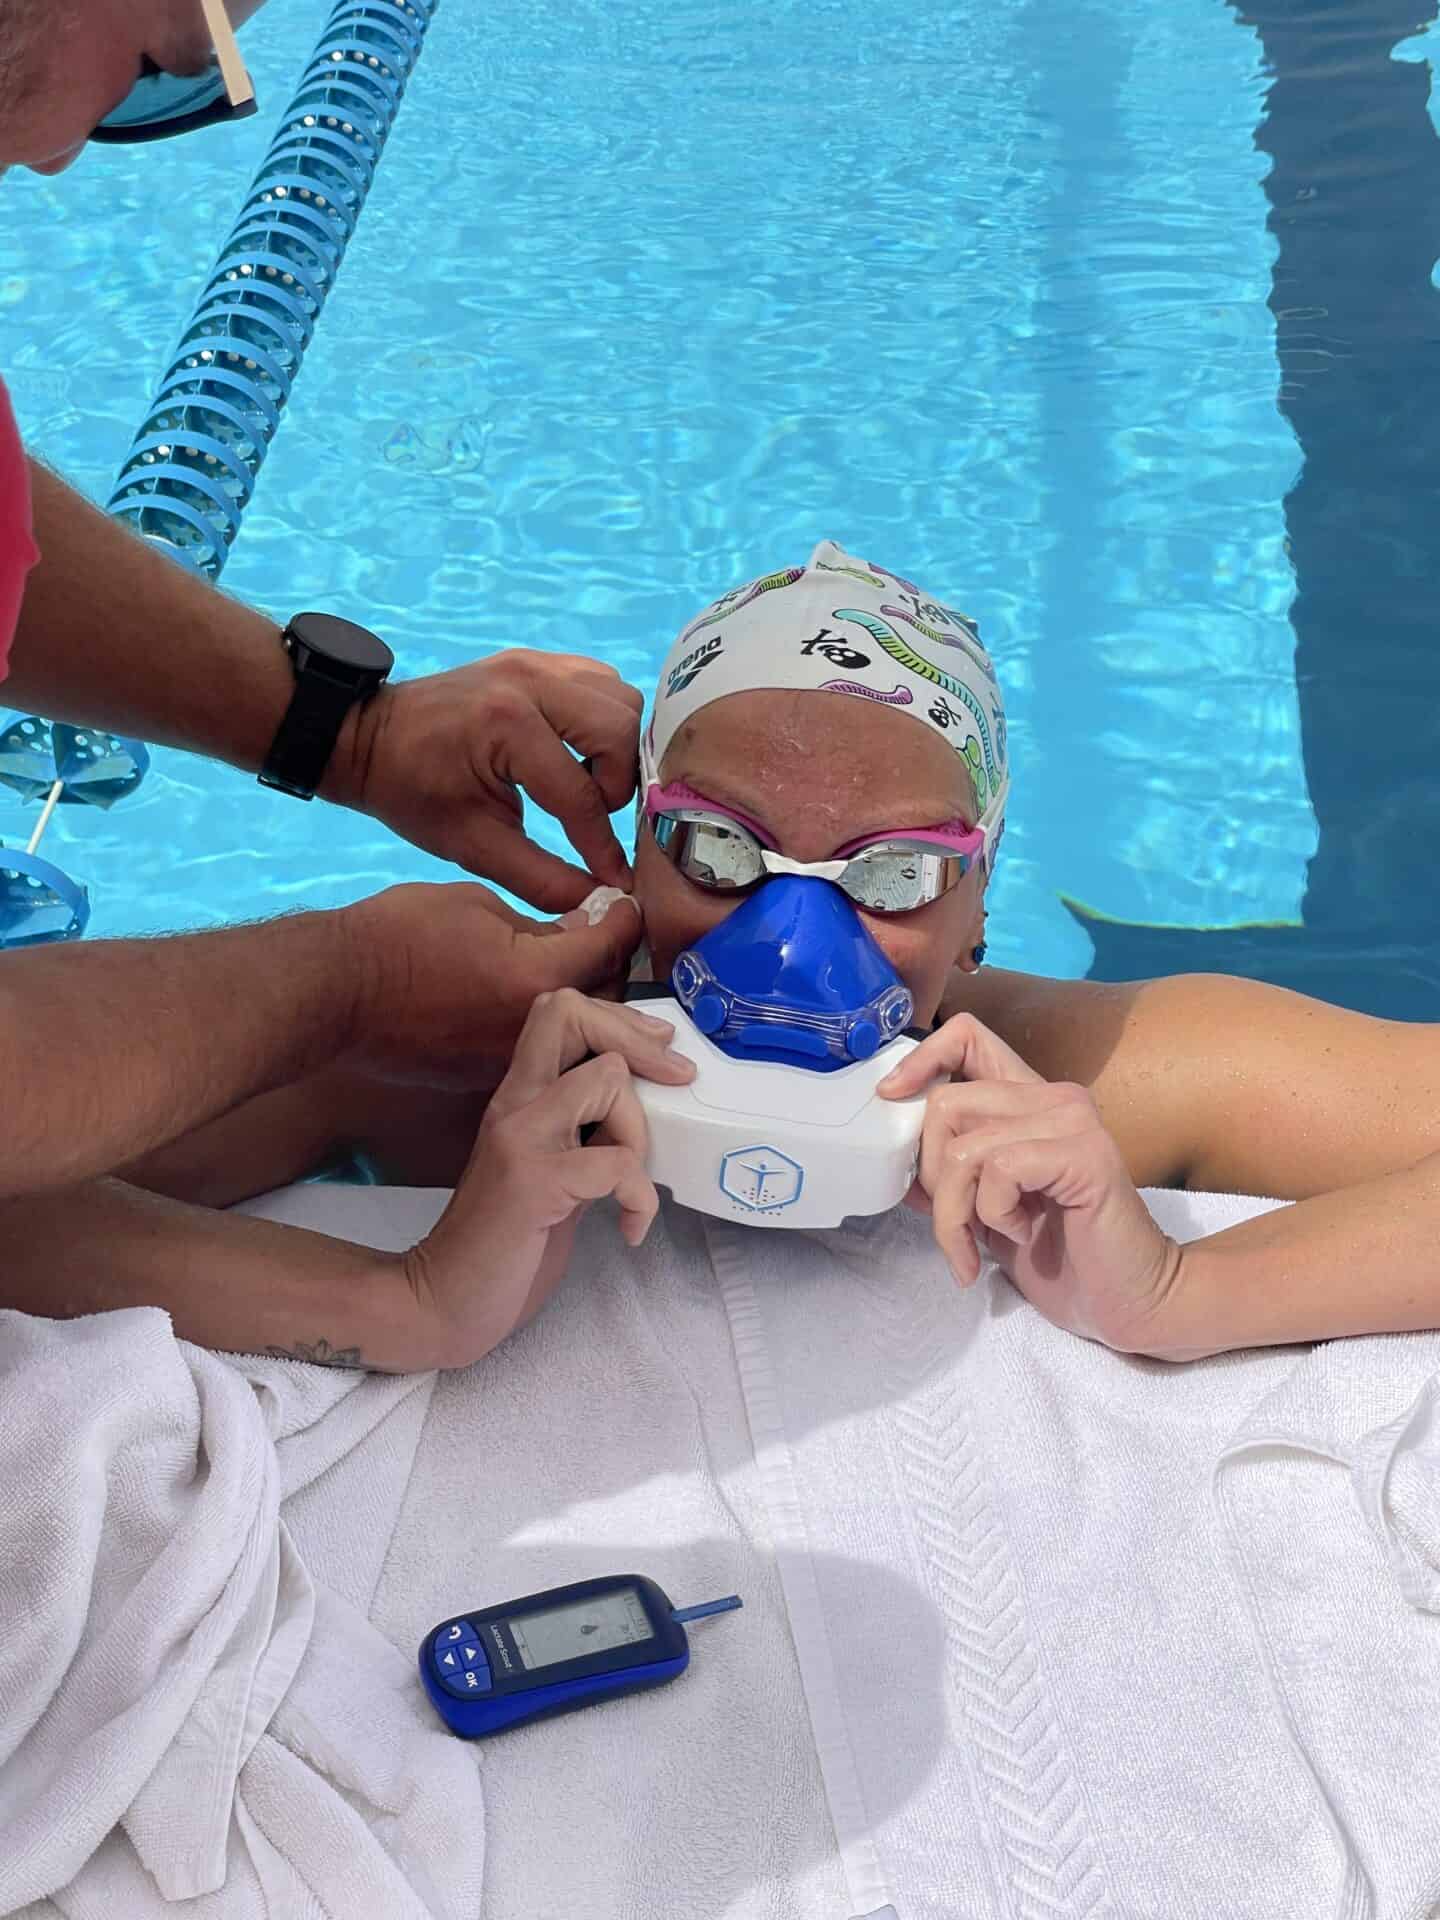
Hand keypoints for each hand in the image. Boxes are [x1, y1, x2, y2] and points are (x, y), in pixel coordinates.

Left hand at [330, 652, 643, 911]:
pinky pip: (600, 684)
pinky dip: (601, 722)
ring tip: (584, 783)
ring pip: (619, 700)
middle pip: (619, 729)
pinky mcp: (538, 660)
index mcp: (506, 725)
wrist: (369, 738)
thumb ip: (541, 877)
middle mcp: (530, 682)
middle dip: (617, 783)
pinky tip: (576, 754)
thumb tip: (603, 898)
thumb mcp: (472, 844)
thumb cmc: (411, 792)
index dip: (602, 844)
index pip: (581, 792)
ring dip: (615, 749)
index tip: (617, 877)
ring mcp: (536, 662)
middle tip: (591, 813)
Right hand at [343, 880, 642, 1086]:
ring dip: (610, 1048)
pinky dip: (566, 1064)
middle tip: (670, 1035)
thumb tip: (579, 925)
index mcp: (536, 973)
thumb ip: (540, 921)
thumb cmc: (394, 937)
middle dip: (638, 1018)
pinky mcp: (482, 1078)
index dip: (625, 921)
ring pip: (578, 1052)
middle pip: (607, 1013)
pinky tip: (579, 1067)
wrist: (336, 994)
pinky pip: (542, 1071)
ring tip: (643, 1055)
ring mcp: (507, 1059)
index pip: (607, 945)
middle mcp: (531, 1026)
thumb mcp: (477, 905)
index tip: (630, 911)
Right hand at [400, 991, 694, 1365]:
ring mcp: (521, 1139)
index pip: (559, 1010)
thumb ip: (583, 1127)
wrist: (444, 1302)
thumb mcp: (549, 1165)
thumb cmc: (504, 1241)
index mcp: (518, 1096)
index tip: (657, 1052)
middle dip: (636, 1040)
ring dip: (640, 1130)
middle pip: (570, 1011)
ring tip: (630, 1184)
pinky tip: (628, 1229)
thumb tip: (645, 1102)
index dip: (616, 1019)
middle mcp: (514, 1104)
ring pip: (607, 1079)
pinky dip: (640, 1198)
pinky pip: (618, 1163)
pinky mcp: (534, 1183)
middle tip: (673, 1082)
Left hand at [879, 1014, 1187, 1355]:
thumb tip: (897, 1155)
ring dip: (956, 1212)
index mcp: (1029, 1101)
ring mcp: (1072, 1122)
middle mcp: (1053, 1098)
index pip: (965, 1036)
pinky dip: (993, 1213)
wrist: (1128, 1302)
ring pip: (963, 1147)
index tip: (890, 1099)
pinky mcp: (1085, 1154)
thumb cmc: (1062, 1259)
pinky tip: (1022, 1233)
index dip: (919, 1059)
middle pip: (944, 1103)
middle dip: (930, 1177)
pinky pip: (999, 1170)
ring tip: (978, 1246)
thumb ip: (948, 1175)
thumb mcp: (985, 1213)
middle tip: (953, 1227)